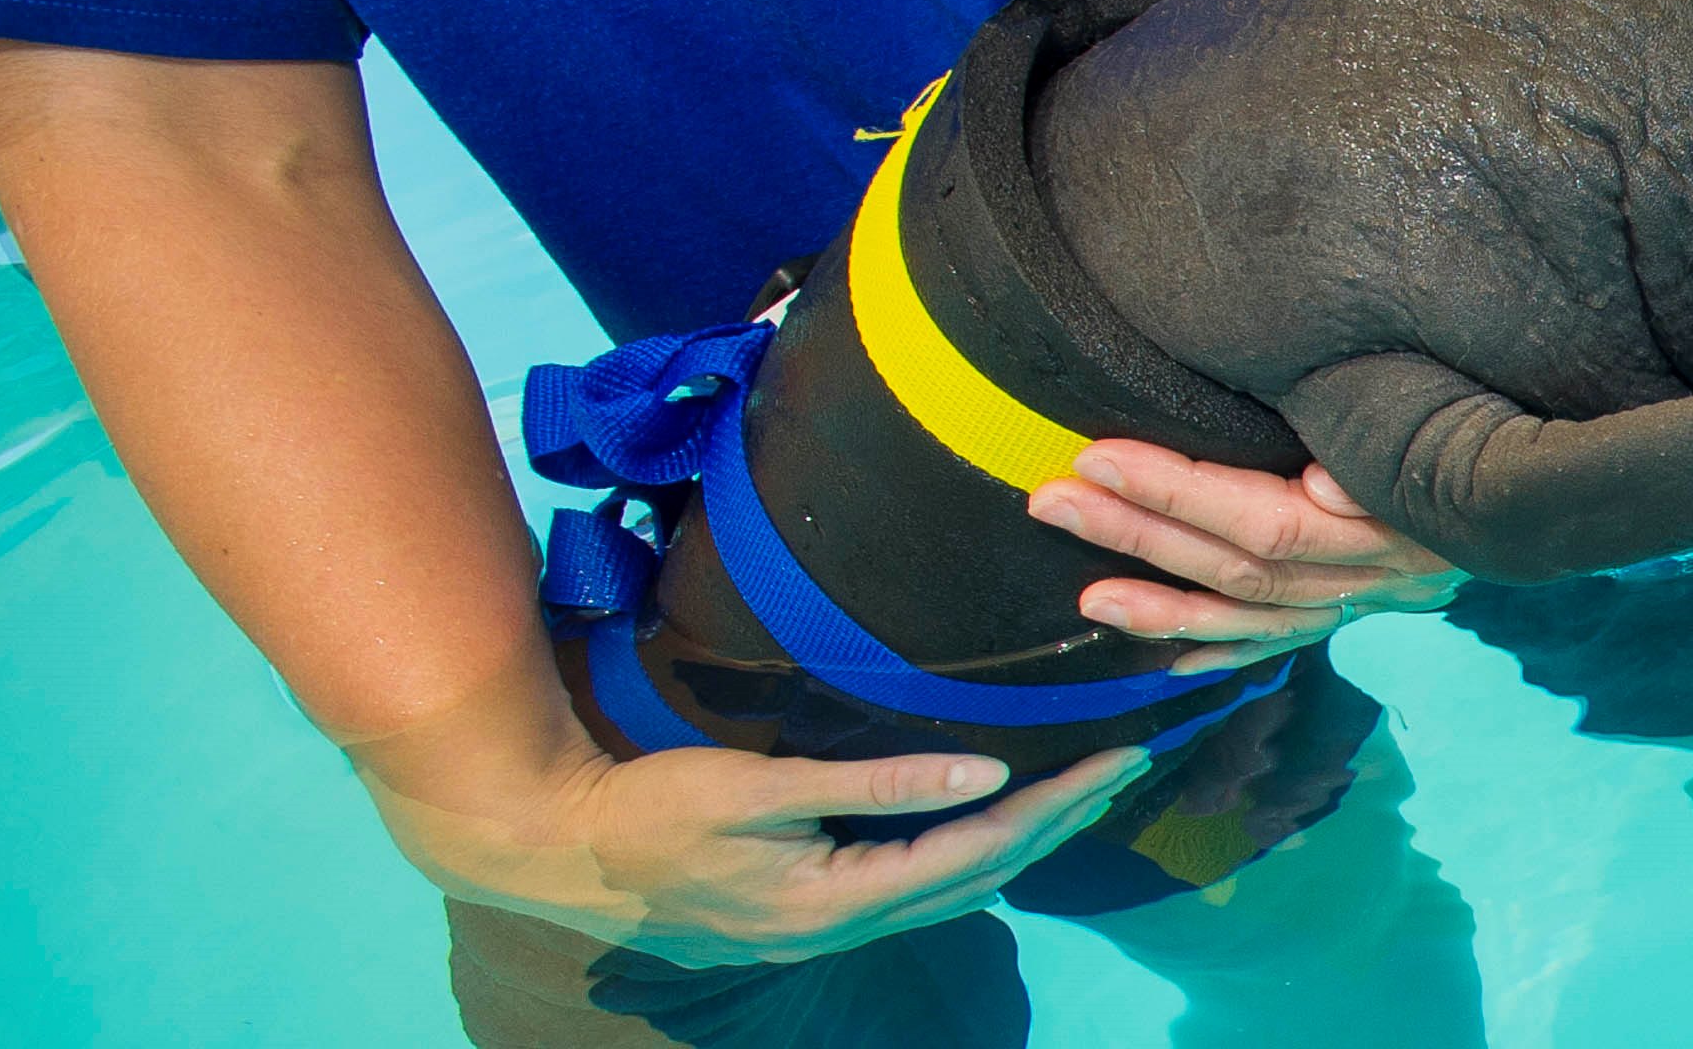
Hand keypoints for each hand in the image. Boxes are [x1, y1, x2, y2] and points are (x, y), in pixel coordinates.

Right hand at [365, 728, 1147, 968]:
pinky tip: (990, 824)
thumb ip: (871, 783)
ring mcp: (827, 931)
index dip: (1052, 804)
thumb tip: (980, 770)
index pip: (977, 847)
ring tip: (1080, 793)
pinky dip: (972, 854)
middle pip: (983, 877)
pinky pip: (920, 890)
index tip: (1114, 760)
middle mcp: (846, 927)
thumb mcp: (757, 788)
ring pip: (956, 890)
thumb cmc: (654, 808)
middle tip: (1126, 769)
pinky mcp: (812, 915)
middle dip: (1060, 824)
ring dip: (1024, 842)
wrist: (567, 852)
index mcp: (838, 899)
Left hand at [1028, 442, 1460, 672]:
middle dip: (1136, 533)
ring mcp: (1363, 601)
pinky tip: (1164, 660)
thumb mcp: (1444, 415)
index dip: (1170, 489)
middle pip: (1234, 565)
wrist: (1569, 484)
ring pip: (1248, 614)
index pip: (1255, 513)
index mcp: (1379, 522)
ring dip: (1160, 605)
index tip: (1092, 453)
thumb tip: (1324, 483)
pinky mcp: (1362, 611)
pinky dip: (1223, 653)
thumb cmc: (1486, 414)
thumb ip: (1380, 444)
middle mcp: (1367, 575)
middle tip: (1050, 498)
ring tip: (1085, 596)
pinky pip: (1284, 644)